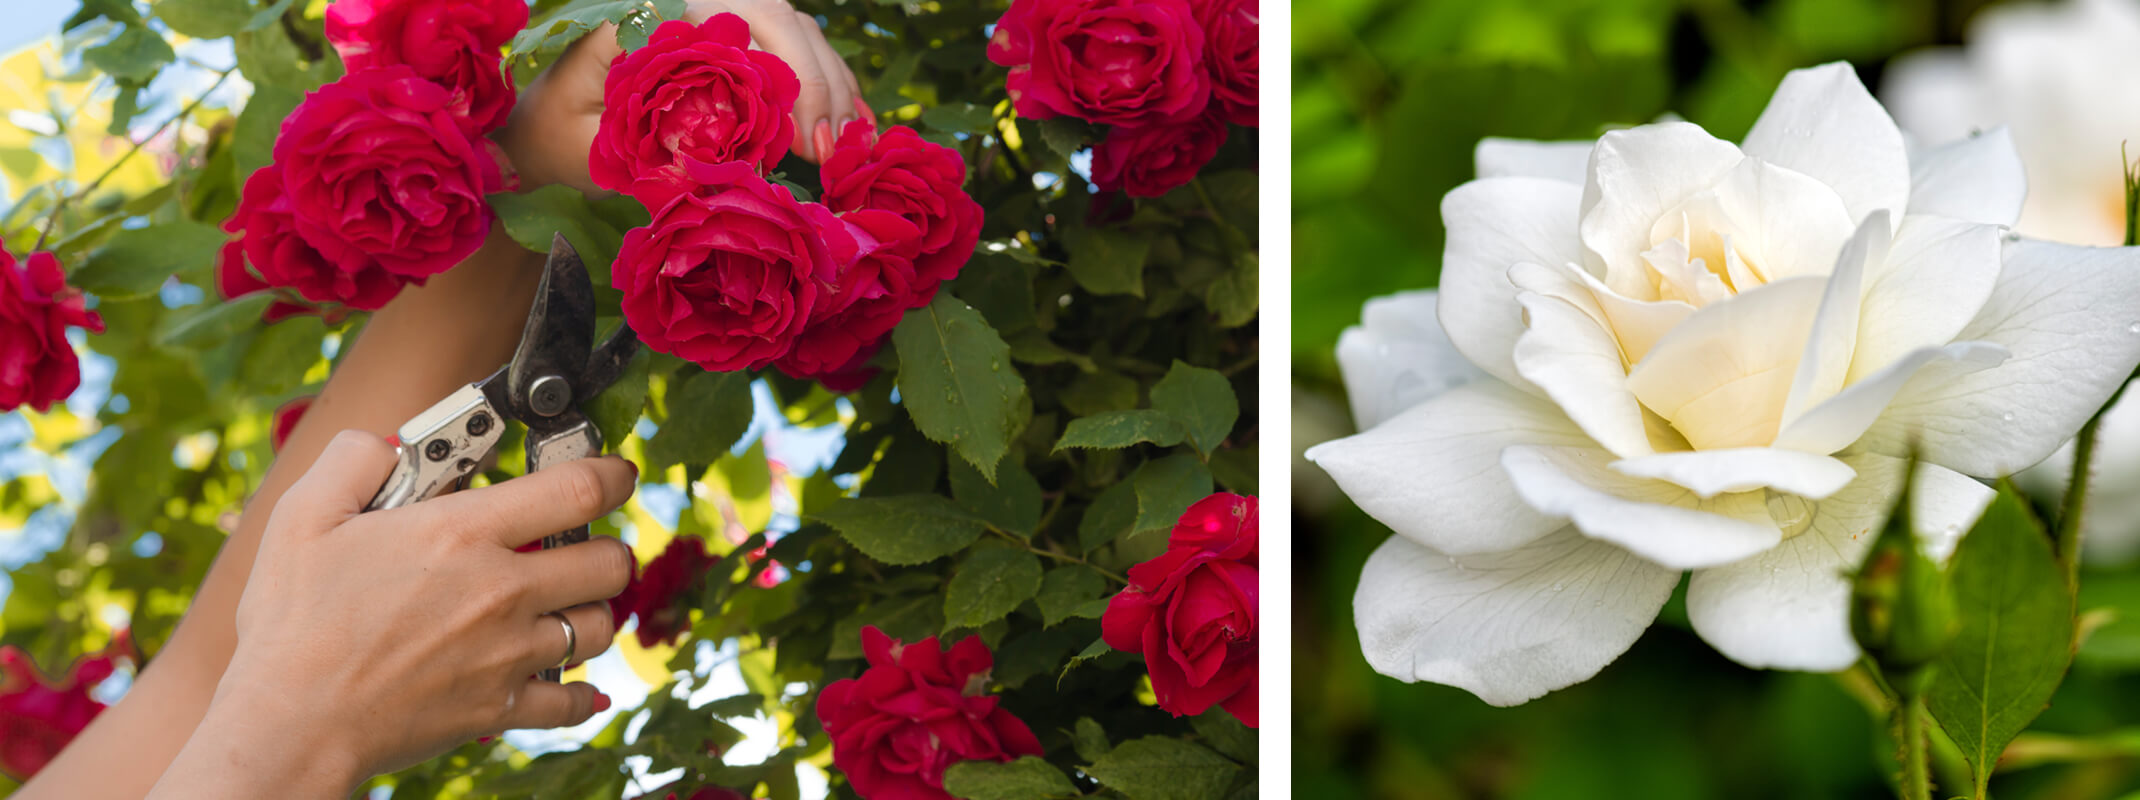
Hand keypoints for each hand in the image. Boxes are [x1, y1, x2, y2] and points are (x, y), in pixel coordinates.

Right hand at [169, 432, 638, 792]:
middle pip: (610, 562)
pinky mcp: (500, 707)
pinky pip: (571, 700)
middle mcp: (501, 591)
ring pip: (600, 628)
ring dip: (593, 614)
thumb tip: (389, 443)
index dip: (611, 475)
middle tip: (585, 547)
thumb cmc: (292, 623)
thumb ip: (353, 460)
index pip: (576, 491)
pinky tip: (568, 683)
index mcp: (461, 534)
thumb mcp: (303, 517)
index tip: (617, 474)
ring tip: (566, 608)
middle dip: (608, 549)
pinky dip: (577, 693)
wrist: (291, 723)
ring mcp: (507, 653)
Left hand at [498, 0, 865, 193]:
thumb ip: (652, 145)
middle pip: (778, 16)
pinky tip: (851, 125)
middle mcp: (686, 1)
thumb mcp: (593, 144)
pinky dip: (829, 84)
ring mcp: (714, 16)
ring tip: (842, 148)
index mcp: (647, 10)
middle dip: (814, 84)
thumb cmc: (557, 138)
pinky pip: (796, 47)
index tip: (801, 138)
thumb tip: (734, 159)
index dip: (786, 72)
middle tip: (825, 152)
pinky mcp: (729, 40)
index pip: (740, 17)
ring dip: (831, 86)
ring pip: (797, 28)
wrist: (537, 131)